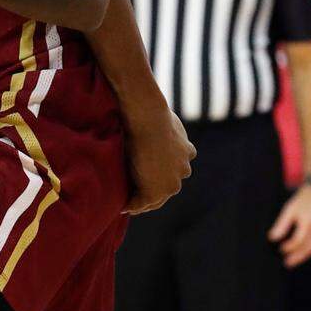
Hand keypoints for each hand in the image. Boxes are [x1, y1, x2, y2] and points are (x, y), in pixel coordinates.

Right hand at [122, 97, 195, 213]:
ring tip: (130, 203)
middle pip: (168, 186)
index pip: (176, 169)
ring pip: (156, 197)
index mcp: (187, 151)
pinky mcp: (154, 190)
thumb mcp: (164, 113)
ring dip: (144, 200)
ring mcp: (170, 182)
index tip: (149, 175)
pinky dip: (132, 204)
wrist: (148, 118)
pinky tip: (122, 206)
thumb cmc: (151, 110)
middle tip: (139, 193)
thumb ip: (162, 119)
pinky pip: (141, 203)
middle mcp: (183, 169)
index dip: (161, 172)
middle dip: (154, 189)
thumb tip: (150, 104)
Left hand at [269, 184, 310, 267]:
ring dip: (305, 255)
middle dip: (297, 257)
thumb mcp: (290, 209)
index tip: (280, 249)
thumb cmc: (305, 200)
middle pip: (308, 248)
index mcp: (309, 223)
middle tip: (287, 264)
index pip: (298, 241)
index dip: (288, 247)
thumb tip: (273, 238)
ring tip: (293, 261)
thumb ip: (282, 225)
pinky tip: (304, 252)